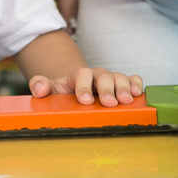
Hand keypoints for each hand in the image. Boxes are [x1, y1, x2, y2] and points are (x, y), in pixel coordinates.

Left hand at [29, 66, 143, 106]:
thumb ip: (40, 85)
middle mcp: (96, 75)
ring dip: (123, 88)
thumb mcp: (50, 88)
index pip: (81, 75)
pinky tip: (137, 93)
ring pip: (119, 77)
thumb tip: (39, 90)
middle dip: (107, 90)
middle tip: (109, 103)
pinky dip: (136, 84)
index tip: (85, 101)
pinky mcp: (122, 84)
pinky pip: (132, 79)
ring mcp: (110, 78)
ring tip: (126, 100)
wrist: (76, 89)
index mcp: (78, 75)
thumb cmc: (65, 92)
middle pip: (103, 76)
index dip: (84, 87)